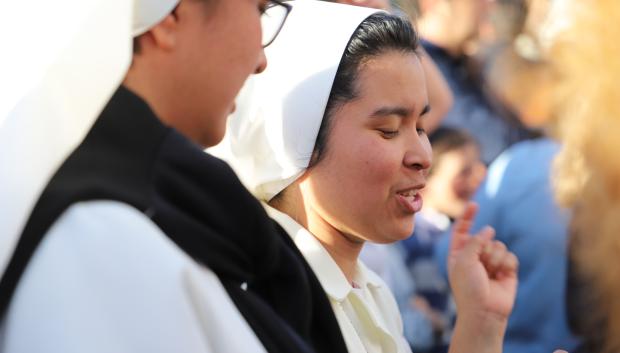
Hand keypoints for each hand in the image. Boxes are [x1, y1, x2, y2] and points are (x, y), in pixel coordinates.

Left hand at [448, 203, 517, 321]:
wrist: (485, 311)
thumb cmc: (469, 287)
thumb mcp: (464, 260)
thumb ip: (475, 241)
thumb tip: (489, 230)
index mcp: (459, 254)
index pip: (463, 230)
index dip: (468, 217)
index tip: (474, 204)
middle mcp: (475, 256)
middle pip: (485, 237)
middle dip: (485, 249)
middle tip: (481, 267)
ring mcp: (491, 262)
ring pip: (499, 245)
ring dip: (495, 258)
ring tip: (491, 274)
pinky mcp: (507, 270)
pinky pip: (510, 256)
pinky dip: (506, 265)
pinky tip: (502, 276)